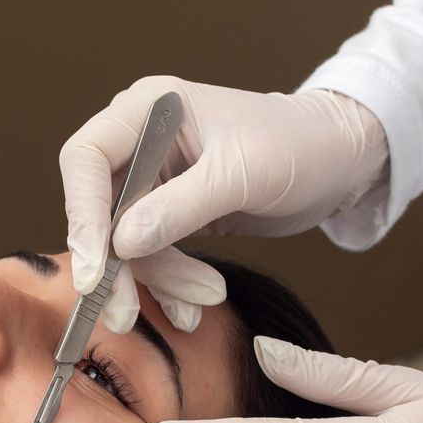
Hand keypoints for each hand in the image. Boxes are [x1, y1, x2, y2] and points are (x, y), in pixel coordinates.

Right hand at [60, 78, 388, 334]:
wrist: (339, 161)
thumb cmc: (299, 145)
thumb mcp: (244, 173)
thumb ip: (181, 207)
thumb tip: (122, 244)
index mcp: (149, 109)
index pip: (85, 160)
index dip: (82, 216)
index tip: (96, 271)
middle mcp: (141, 141)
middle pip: (98, 210)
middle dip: (115, 266)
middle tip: (124, 314)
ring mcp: (153, 179)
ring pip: (123, 243)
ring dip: (155, 281)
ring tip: (202, 302)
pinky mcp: (169, 213)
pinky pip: (151, 256)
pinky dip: (169, 284)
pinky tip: (195, 305)